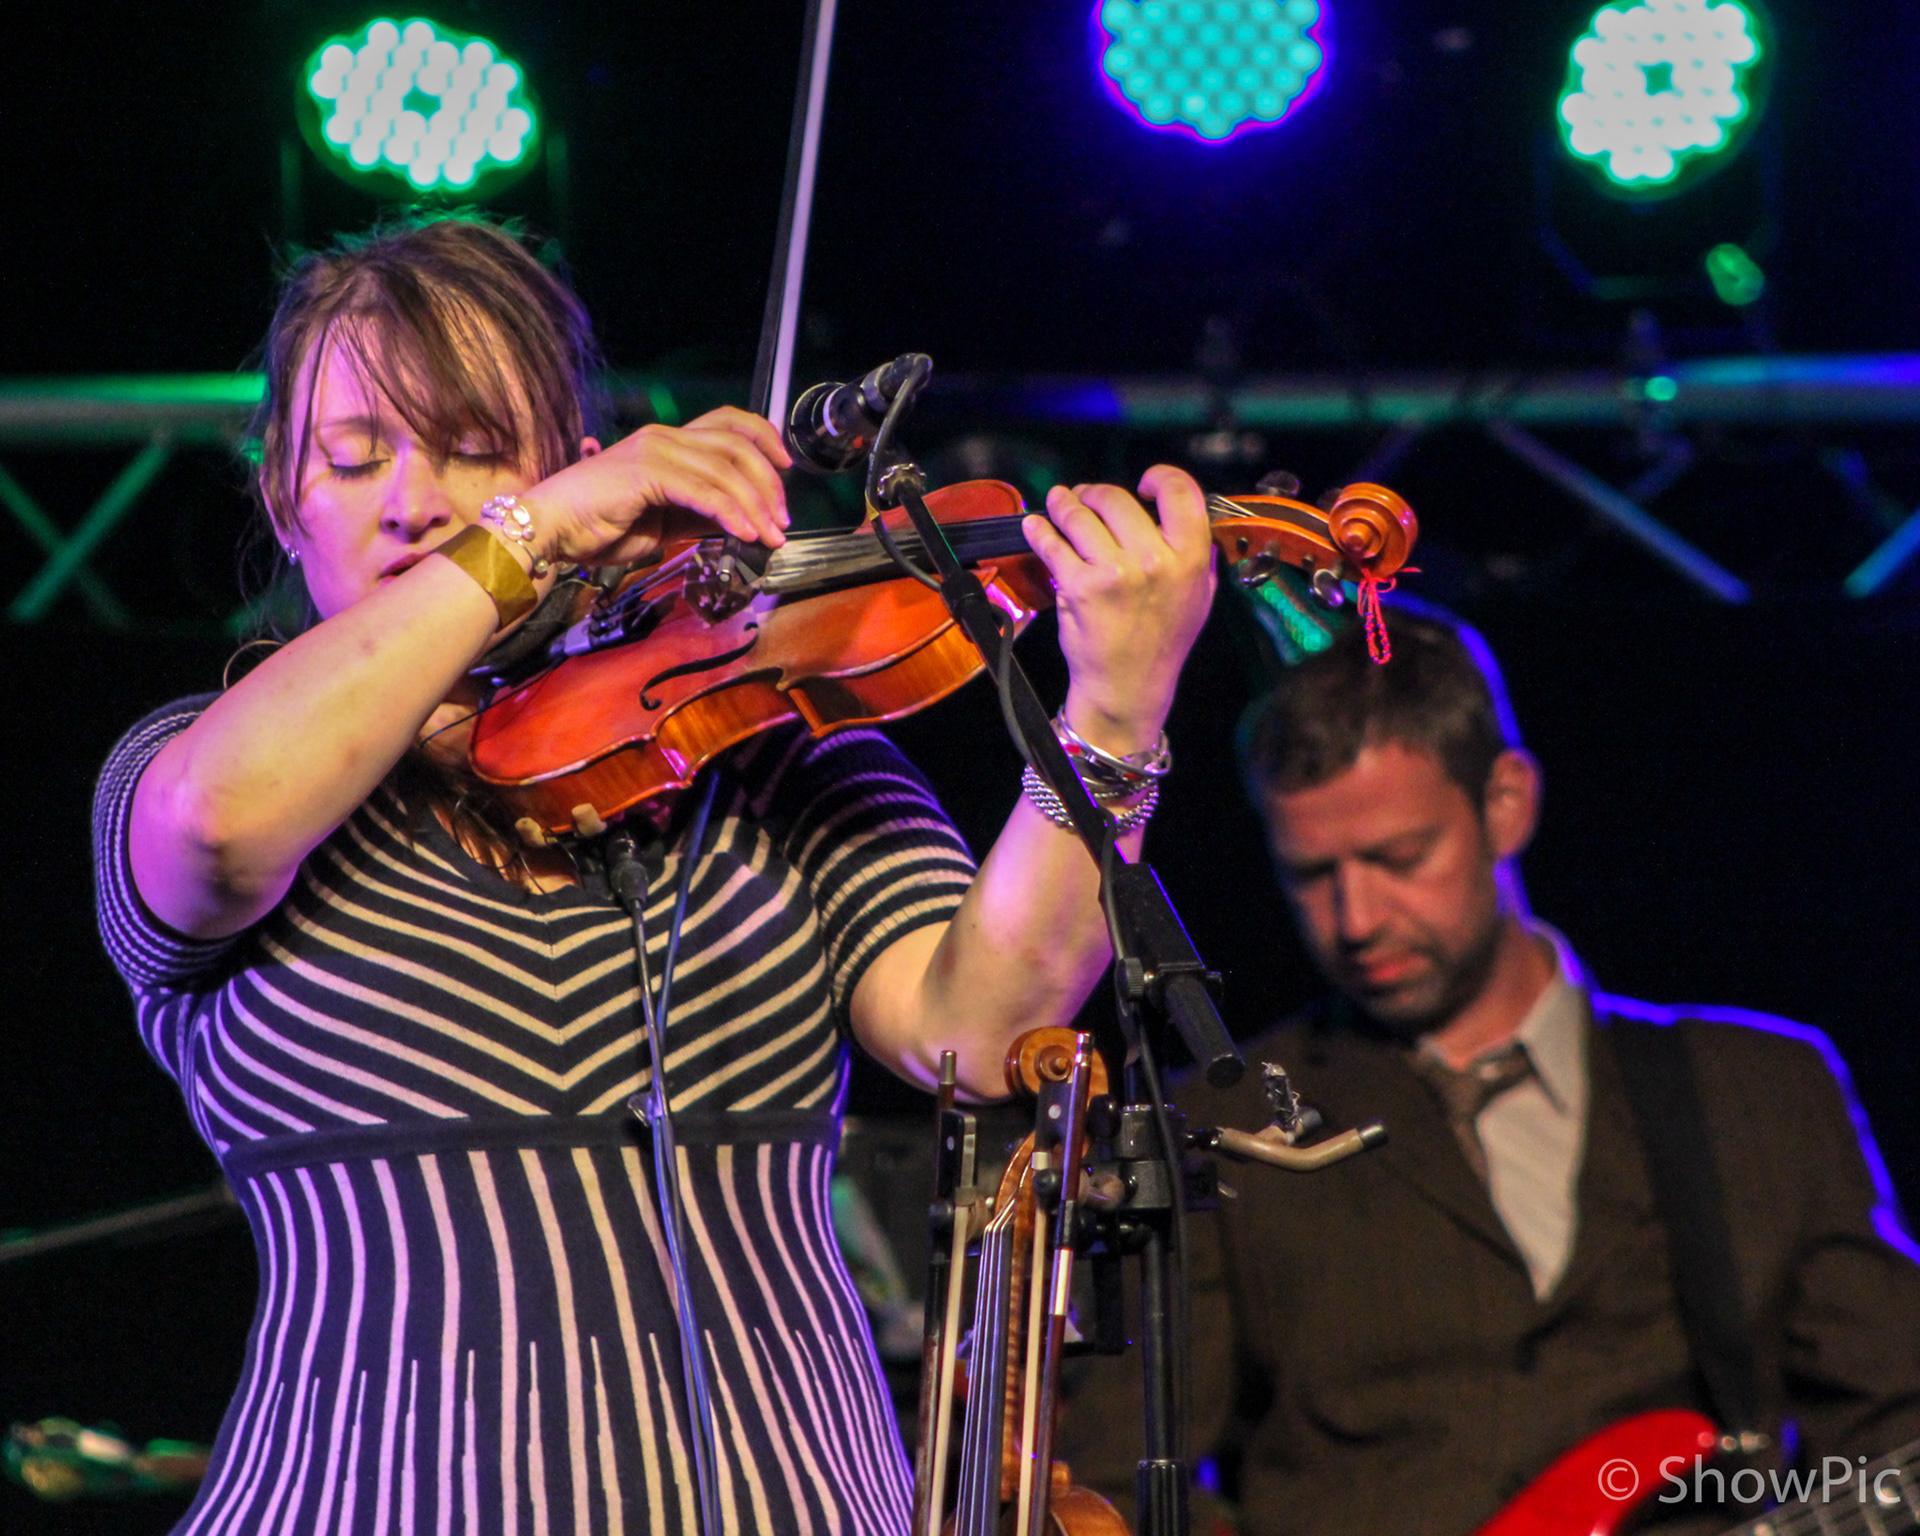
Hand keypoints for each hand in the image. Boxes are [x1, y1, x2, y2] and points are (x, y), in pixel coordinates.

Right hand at [524, 406, 791, 566]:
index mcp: (667, 442)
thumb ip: (698, 516)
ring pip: (725, 470)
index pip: (729, 425)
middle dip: (768, 484)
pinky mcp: (646, 472)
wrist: (549, 532)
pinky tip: (744, 534)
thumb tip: (739, 523)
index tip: (787, 470)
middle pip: (736, 446)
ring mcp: (655, 451)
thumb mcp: (662, 523)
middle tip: (781, 521)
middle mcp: (664, 438)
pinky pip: (704, 492)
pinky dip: (731, 514)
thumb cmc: (596, 528)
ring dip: (756, 506)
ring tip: (769, 536)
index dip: (765, 440)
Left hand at [1021, 465, 1216, 754]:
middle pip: (1117, 499)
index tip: (1142, 484)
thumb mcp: (1198, 598)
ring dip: (1064, 505)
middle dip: (1094, 493)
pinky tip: (1036, 527)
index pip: (1180, 493)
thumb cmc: (1161, 643)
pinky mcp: (1079, 587)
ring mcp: (1114, 573)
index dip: (1159, 477)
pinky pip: (1053, 544)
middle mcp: (1154, 561)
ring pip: (1080, 516)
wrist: (1129, 686)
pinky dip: (1039, 530)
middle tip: (1084, 497)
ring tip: (1059, 504)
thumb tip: (1182, 516)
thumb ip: (1196, 556)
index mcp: (1190, 559)